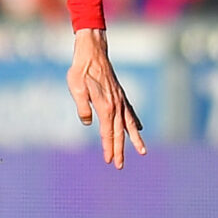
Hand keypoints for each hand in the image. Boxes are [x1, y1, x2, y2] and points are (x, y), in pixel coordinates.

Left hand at [68, 29, 148, 168]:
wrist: (92, 51)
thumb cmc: (80, 70)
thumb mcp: (75, 88)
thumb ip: (82, 107)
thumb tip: (87, 123)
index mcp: (105, 105)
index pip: (108, 132)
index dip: (108, 147)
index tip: (109, 160)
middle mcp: (116, 104)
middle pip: (119, 132)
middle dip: (120, 150)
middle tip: (120, 166)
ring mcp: (120, 100)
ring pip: (129, 124)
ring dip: (134, 139)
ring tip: (142, 152)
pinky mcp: (120, 95)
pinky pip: (130, 112)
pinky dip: (135, 122)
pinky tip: (139, 129)